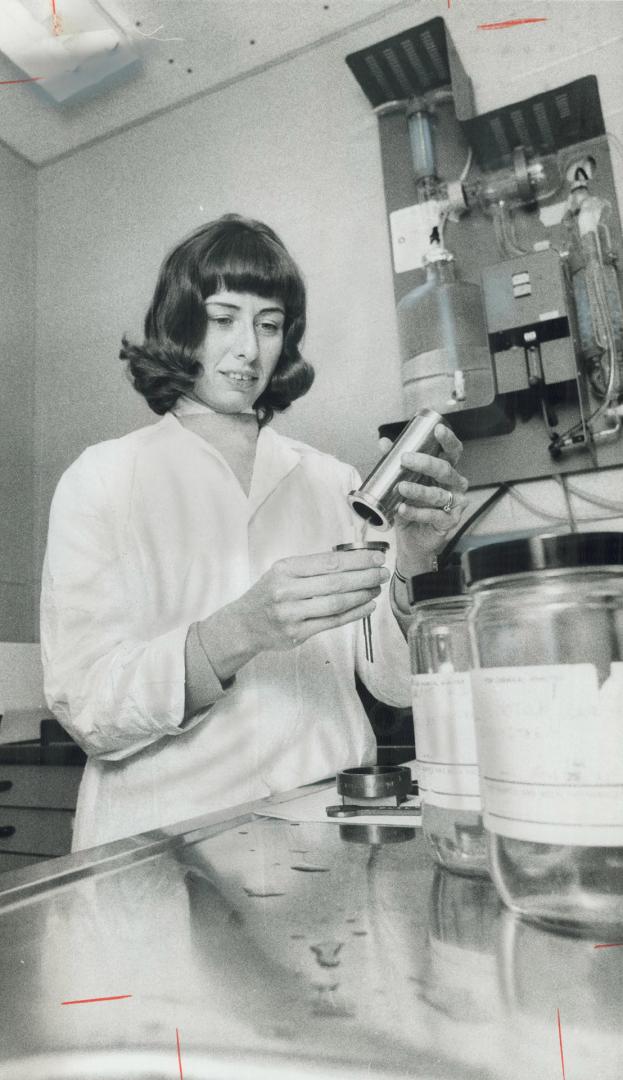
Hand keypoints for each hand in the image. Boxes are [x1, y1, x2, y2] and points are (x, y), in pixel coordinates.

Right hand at [232, 548, 389, 651]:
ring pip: (337, 603)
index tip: (375, 557)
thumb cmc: (268, 594)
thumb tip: (353, 560)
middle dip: (365, 576)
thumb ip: (312, 567)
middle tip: (382, 572)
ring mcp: (292, 614)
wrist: (245, 624)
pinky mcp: (298, 633)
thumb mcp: (282, 572)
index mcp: (285, 569)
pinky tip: (367, 605)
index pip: (328, 562)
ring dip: (362, 595)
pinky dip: (354, 613)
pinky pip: (333, 621)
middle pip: (336, 582)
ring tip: (376, 588)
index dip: (357, 560)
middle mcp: (287, 590)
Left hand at [391, 423, 467, 573]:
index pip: (453, 452)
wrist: (412, 538)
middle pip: (445, 470)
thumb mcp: (402, 481)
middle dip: (425, 463)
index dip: (447, 440)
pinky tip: (403, 509)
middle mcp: (455, 485)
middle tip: (405, 459)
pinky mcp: (449, 522)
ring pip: (438, 494)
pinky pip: (433, 515)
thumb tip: (383, 442)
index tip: (437, 429)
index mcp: (447, 470)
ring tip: (401, 487)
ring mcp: (455, 504)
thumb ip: (395, 463)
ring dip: (418, 490)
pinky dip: (416, 512)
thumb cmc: (412, 506)